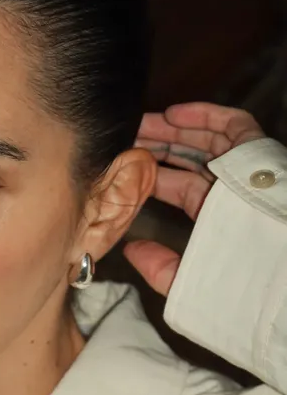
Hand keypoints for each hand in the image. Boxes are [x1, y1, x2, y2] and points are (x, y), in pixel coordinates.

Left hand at [125, 102, 265, 295]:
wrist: (279, 272)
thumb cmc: (237, 280)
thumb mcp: (187, 280)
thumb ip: (159, 267)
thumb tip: (131, 249)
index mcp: (212, 212)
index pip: (176, 186)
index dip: (149, 172)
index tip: (123, 163)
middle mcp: (227, 188)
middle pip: (187, 158)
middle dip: (156, 145)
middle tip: (127, 136)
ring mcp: (243, 168)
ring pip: (205, 139)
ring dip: (172, 128)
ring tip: (141, 122)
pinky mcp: (259, 152)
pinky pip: (234, 125)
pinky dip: (205, 115)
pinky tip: (172, 114)